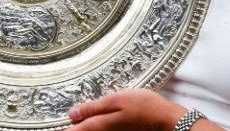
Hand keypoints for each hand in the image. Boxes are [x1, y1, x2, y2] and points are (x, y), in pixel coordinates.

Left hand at [68, 89, 185, 130]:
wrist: (167, 121)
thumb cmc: (144, 107)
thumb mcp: (116, 100)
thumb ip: (92, 108)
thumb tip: (72, 113)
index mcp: (99, 127)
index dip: (66, 128)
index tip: (62, 123)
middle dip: (77, 126)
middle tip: (74, 117)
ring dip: (89, 126)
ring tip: (85, 117)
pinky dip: (101, 128)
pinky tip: (105, 118)